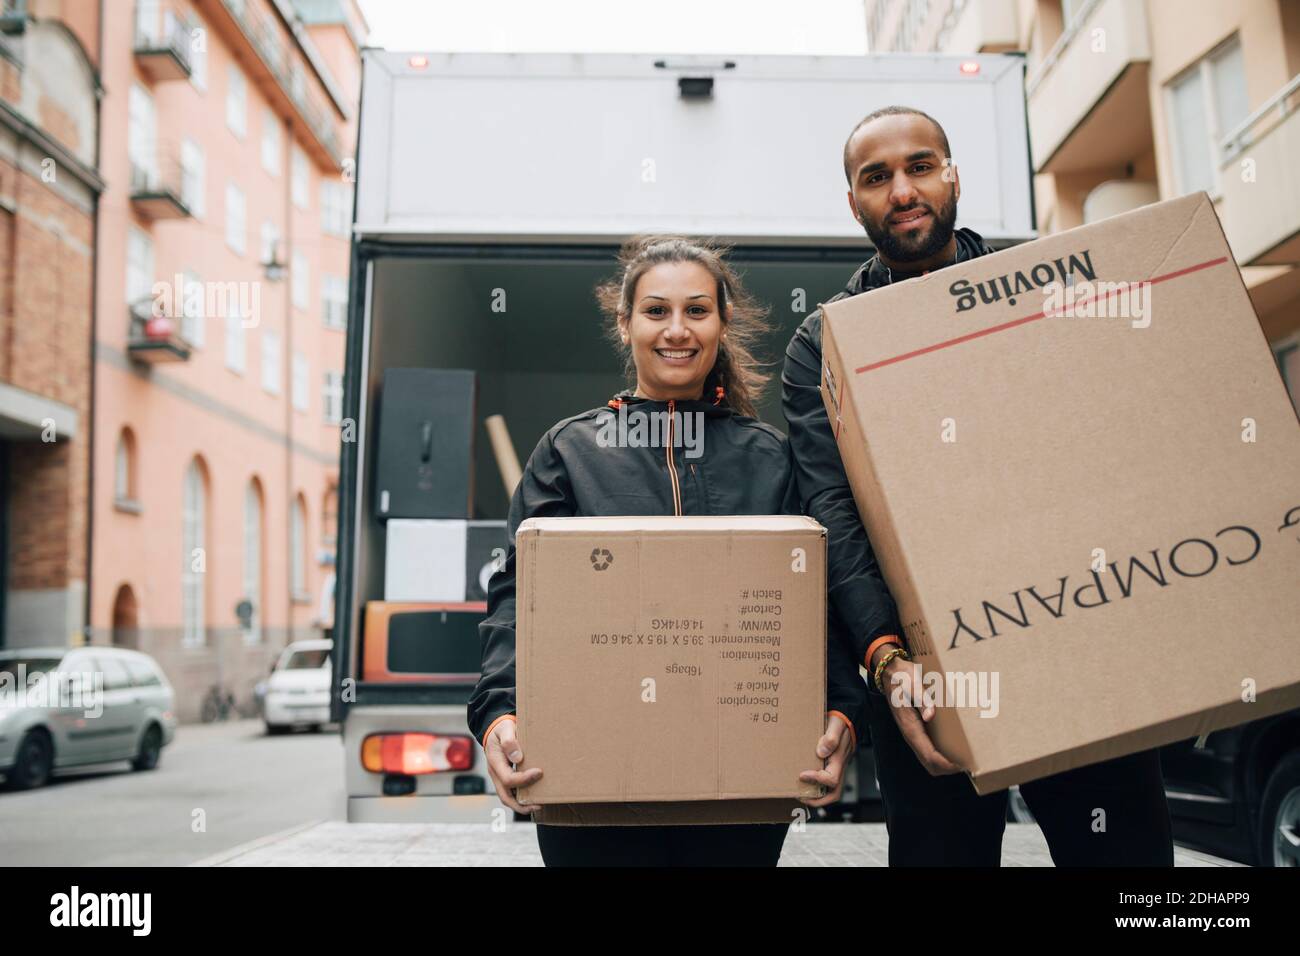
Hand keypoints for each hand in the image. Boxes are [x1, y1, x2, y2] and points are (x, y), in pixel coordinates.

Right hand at [483, 717, 542, 813]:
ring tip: (538, 804)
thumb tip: (517, 758)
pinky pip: (511, 792)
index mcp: (495, 762)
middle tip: (539, 804)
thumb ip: (509, 741)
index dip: (524, 779)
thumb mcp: (505, 728)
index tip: (539, 772)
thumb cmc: (502, 728)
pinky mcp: (504, 777)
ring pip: (507, 798)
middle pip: (505, 797)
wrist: (495, 729)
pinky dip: (521, 798)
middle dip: (521, 805)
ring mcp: (499, 777)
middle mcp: (495, 773)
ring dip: (521, 805)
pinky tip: (533, 795)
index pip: (508, 779)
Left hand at [798, 712, 852, 806]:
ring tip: (798, 793)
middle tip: (800, 797)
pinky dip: (813, 786)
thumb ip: (831, 738)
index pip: (831, 779)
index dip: (817, 780)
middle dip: (817, 800)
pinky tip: (800, 781)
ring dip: (815, 796)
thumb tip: (821, 752)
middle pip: (834, 793)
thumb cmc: (839, 721)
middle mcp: (838, 767)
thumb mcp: (836, 725)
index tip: (801, 774)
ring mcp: (834, 768)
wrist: (845, 719)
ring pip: (829, 790)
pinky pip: (824, 782)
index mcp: (839, 760)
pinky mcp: (830, 766)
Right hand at [878, 655, 963, 776]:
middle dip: (949, 768)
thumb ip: (921, 698)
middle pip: (930, 764)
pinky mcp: (918, 729)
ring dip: (946, 763)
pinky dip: (944, 755)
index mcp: (910, 727)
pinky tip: (956, 747)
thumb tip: (930, 715)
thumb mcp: (912, 682)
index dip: (946, 764)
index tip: (963, 765)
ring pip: (930, 759)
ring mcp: (914, 733)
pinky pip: (931, 750)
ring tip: (966, 759)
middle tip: (969, 764)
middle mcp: (912, 734)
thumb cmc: (902, 677)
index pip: (929, 756)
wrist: (891, 672)